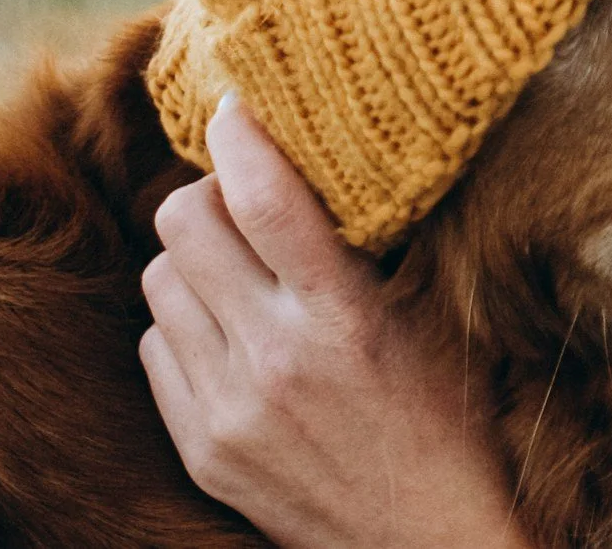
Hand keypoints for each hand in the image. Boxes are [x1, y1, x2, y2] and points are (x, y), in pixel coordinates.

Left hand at [140, 95, 533, 548]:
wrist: (433, 542)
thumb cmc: (456, 417)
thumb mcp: (435, 317)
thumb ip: (378, 242)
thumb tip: (330, 149)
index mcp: (346, 318)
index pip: (264, 197)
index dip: (242, 133)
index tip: (241, 106)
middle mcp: (276, 360)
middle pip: (183, 222)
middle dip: (210, 193)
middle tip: (246, 198)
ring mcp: (229, 410)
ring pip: (158, 280)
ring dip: (193, 260)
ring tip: (242, 269)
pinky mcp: (202, 448)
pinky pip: (156, 347)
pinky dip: (185, 325)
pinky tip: (234, 333)